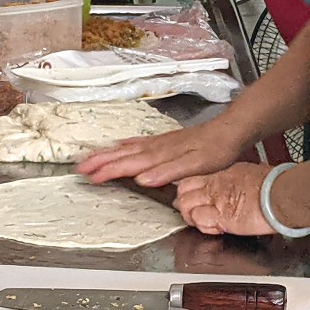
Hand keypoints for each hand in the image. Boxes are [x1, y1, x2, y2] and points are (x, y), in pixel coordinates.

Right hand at [77, 121, 243, 186]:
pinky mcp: (166, 141)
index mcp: (160, 155)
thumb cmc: (216, 150)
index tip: (90, 178)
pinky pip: (139, 143)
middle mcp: (156, 147)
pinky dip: (125, 145)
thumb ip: (168, 172)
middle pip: (122, 155)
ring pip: (127, 148)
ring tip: (90, 158)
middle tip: (79, 168)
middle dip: (100, 161)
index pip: (127, 164)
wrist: (231, 130)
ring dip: (108, 154)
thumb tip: (141, 179)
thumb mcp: (195, 165)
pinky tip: (121, 145)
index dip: (107, 171)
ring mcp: (160, 143)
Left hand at [173, 163, 275, 236]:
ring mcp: (216, 200)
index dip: (186, 190)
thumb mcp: (250, 172)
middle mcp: (216, 185)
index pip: (192, 179)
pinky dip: (202, 226)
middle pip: (183, 191)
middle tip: (189, 211)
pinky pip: (200, 220)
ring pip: (186, 206)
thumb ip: (237, 179)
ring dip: (190, 216)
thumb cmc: (274, 184)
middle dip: (183, 202)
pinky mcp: (221, 217)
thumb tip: (237, 183)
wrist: (282, 194)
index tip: (188, 197)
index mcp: (222, 173)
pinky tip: (212, 228)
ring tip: (200, 222)